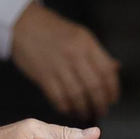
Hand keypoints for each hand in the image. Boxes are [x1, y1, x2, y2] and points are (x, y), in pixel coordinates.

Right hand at [11, 3, 121, 119]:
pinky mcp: (43, 76)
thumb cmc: (54, 29)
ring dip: (84, 109)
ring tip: (87, 113)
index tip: (113, 99)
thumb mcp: (80, 34)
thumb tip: (115, 68)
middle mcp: (74, 55)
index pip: (106, 71)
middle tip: (102, 111)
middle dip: (100, 103)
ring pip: (77, 95)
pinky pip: (58, 98)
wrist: (24, 24)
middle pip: (94, 86)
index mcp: (86, 43)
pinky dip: (66, 108)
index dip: (112, 89)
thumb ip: (97, 53)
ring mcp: (58, 66)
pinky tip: (70, 110)